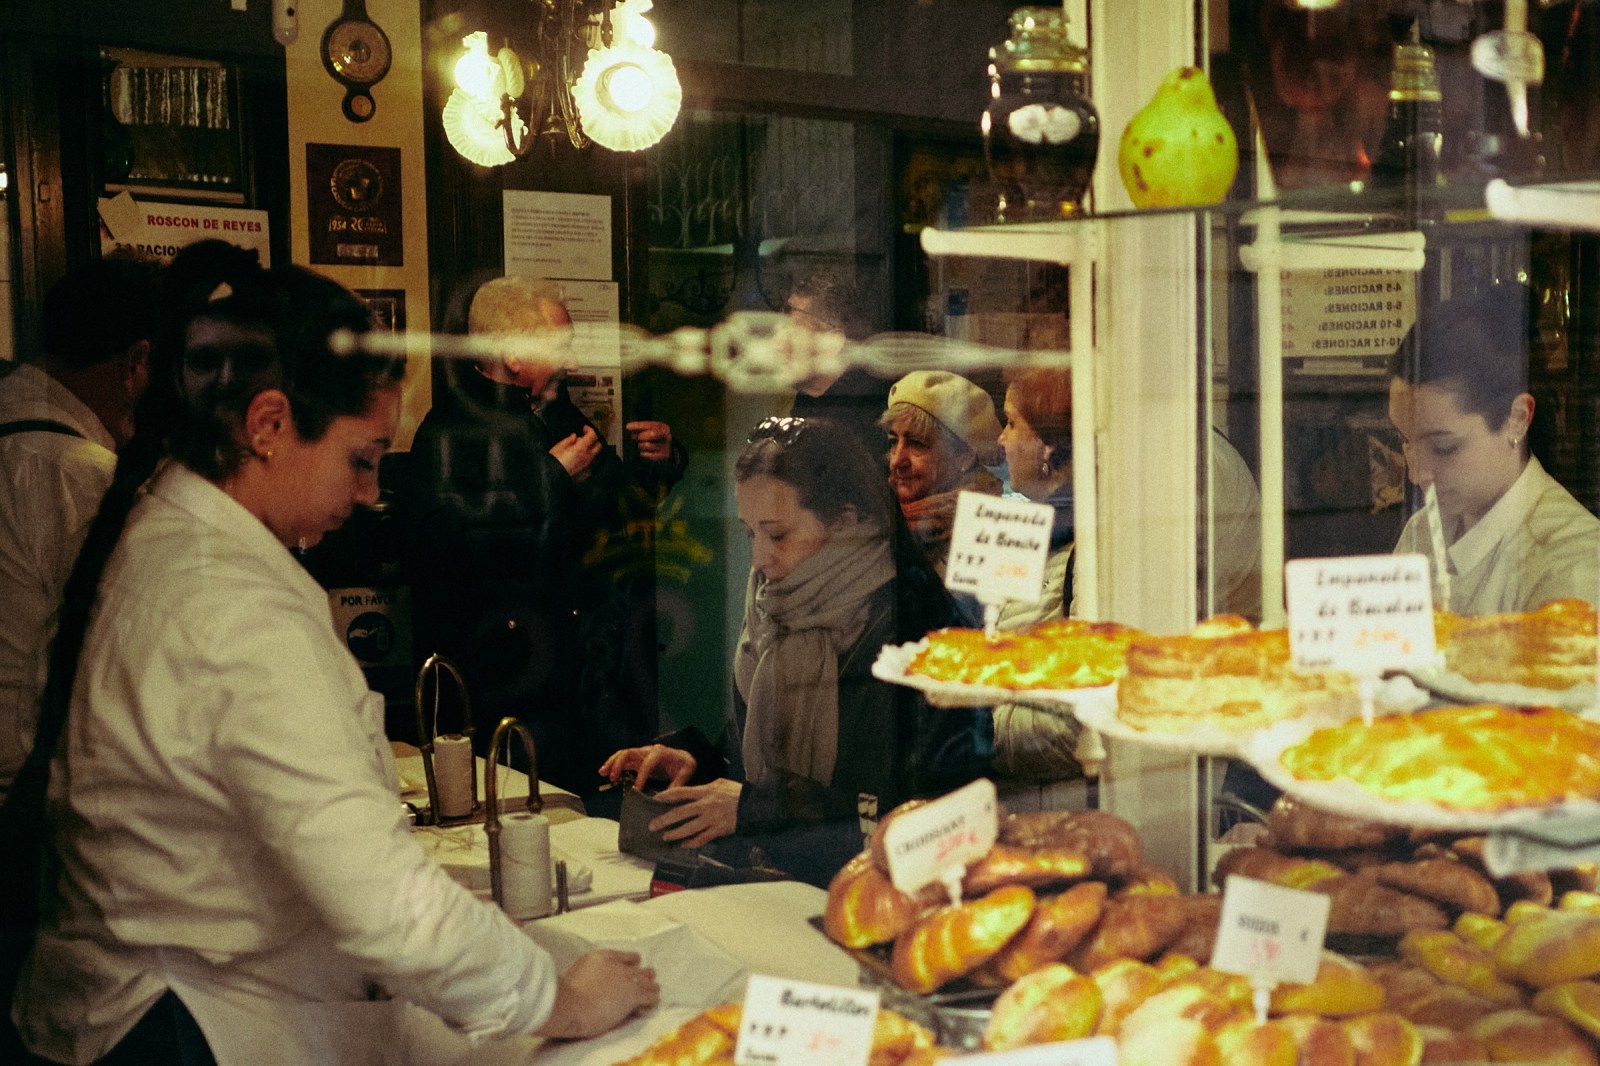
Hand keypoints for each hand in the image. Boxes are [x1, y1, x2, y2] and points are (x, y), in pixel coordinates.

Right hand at [536, 949, 658, 1039]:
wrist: (570, 1004)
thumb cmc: (565, 995)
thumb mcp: (576, 975)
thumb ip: (588, 973)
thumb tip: (592, 982)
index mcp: (599, 958)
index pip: (621, 956)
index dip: (629, 960)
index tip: (635, 962)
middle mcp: (615, 966)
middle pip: (635, 968)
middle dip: (642, 972)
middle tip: (649, 974)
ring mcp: (625, 980)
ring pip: (645, 980)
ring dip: (650, 985)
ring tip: (655, 987)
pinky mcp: (633, 996)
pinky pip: (648, 996)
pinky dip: (652, 998)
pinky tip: (654, 1001)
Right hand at [549, 426, 601, 478]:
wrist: (553, 474)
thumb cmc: (554, 461)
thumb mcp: (559, 446)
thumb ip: (569, 440)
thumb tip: (574, 436)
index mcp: (581, 448)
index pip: (592, 436)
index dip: (589, 430)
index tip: (584, 428)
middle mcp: (586, 456)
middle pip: (598, 445)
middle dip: (593, 439)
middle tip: (585, 435)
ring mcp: (586, 462)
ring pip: (594, 452)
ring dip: (590, 446)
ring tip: (578, 443)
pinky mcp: (583, 467)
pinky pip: (589, 457)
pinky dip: (587, 452)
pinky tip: (577, 451)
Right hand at [598, 744, 696, 788]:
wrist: (683, 759)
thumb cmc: (684, 765)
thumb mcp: (686, 773)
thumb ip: (677, 784)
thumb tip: (665, 798)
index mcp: (661, 753)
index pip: (648, 763)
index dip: (642, 776)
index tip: (637, 789)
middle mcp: (649, 751)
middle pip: (630, 752)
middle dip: (619, 764)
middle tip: (612, 777)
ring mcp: (642, 754)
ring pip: (623, 754)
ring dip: (612, 763)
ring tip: (602, 773)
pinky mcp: (638, 760)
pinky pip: (624, 760)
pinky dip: (614, 765)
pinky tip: (606, 773)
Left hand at [626, 421, 673, 463]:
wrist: (666, 450)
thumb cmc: (656, 439)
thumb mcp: (650, 430)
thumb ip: (640, 428)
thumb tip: (629, 427)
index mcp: (663, 427)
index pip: (649, 425)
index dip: (638, 425)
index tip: (628, 426)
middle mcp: (666, 436)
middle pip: (652, 434)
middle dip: (642, 436)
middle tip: (638, 438)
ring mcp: (665, 447)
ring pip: (647, 445)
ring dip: (641, 445)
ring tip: (641, 445)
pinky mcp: (662, 456)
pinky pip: (647, 454)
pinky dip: (643, 453)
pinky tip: (644, 452)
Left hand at [649, 779, 741, 848]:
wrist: (754, 805)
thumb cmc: (737, 792)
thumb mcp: (720, 783)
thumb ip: (704, 788)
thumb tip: (692, 792)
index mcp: (706, 791)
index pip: (681, 793)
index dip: (666, 796)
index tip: (656, 799)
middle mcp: (706, 805)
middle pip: (680, 813)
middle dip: (664, 820)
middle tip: (652, 825)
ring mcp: (712, 819)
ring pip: (688, 829)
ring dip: (675, 834)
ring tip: (665, 837)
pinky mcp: (718, 830)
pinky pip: (702, 838)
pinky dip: (692, 842)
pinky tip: (684, 844)